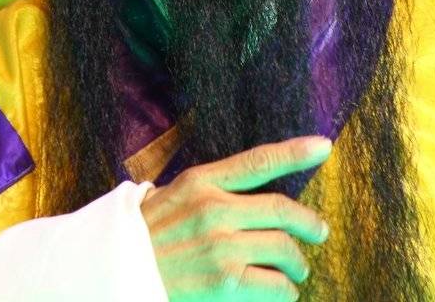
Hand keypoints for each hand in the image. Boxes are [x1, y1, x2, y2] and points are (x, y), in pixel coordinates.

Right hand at [141, 135, 331, 300]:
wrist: (111, 270)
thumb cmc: (139, 237)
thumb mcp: (168, 196)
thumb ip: (206, 190)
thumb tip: (246, 189)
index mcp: (201, 182)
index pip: (258, 161)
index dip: (295, 152)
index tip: (323, 146)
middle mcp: (214, 209)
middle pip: (282, 210)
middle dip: (309, 222)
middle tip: (319, 231)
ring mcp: (221, 246)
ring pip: (284, 248)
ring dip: (297, 262)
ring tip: (296, 269)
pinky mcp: (224, 282)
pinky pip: (274, 284)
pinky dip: (285, 290)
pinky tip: (282, 291)